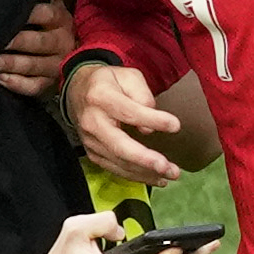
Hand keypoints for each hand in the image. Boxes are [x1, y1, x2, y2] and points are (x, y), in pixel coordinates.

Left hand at [0, 0, 74, 97]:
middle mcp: (62, 42)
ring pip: (34, 66)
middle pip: (39, 43)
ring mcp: (56, 65)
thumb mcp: (52, 6)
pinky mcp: (50, 84)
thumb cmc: (51, 25)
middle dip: (16, 42)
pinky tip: (1, 79)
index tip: (6, 11)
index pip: (46, 14)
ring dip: (12, 64)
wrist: (73, 53)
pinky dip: (17, 84)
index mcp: (61, 19)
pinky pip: (34, 87)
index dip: (28, 13)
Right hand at [67, 62, 185, 183]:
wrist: (78, 91)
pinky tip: (156, 178)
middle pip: (119, 146)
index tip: (175, 126)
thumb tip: (148, 129)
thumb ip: (142, 96)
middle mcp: (92, 122)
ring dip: (146, 172)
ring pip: (119, 162)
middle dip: (145, 159)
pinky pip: (116, 169)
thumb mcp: (128, 76)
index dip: (152, 120)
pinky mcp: (93, 153)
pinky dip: (137, 176)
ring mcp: (90, 141)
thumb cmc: (109, 82)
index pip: (128, 112)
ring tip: (171, 174)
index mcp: (100, 97)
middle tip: (167, 167)